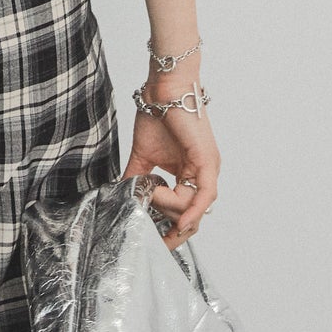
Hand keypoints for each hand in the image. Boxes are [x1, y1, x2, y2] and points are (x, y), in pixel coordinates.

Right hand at [122, 92, 220, 250]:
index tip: (156, 242)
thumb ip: (137, 178)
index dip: (172, 230)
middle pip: (191, 216)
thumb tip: (124, 198)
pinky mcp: (207, 162)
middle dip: (171, 226)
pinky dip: (192, 210)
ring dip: (169, 208)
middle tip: (151, 224)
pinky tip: (181, 220)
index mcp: (189, 174)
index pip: (185, 212)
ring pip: (193, 208)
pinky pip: (205, 195)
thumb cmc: (156, 113)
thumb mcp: (143, 155)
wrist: (163, 88)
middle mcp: (202, 175)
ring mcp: (207, 169)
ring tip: (150, 191)